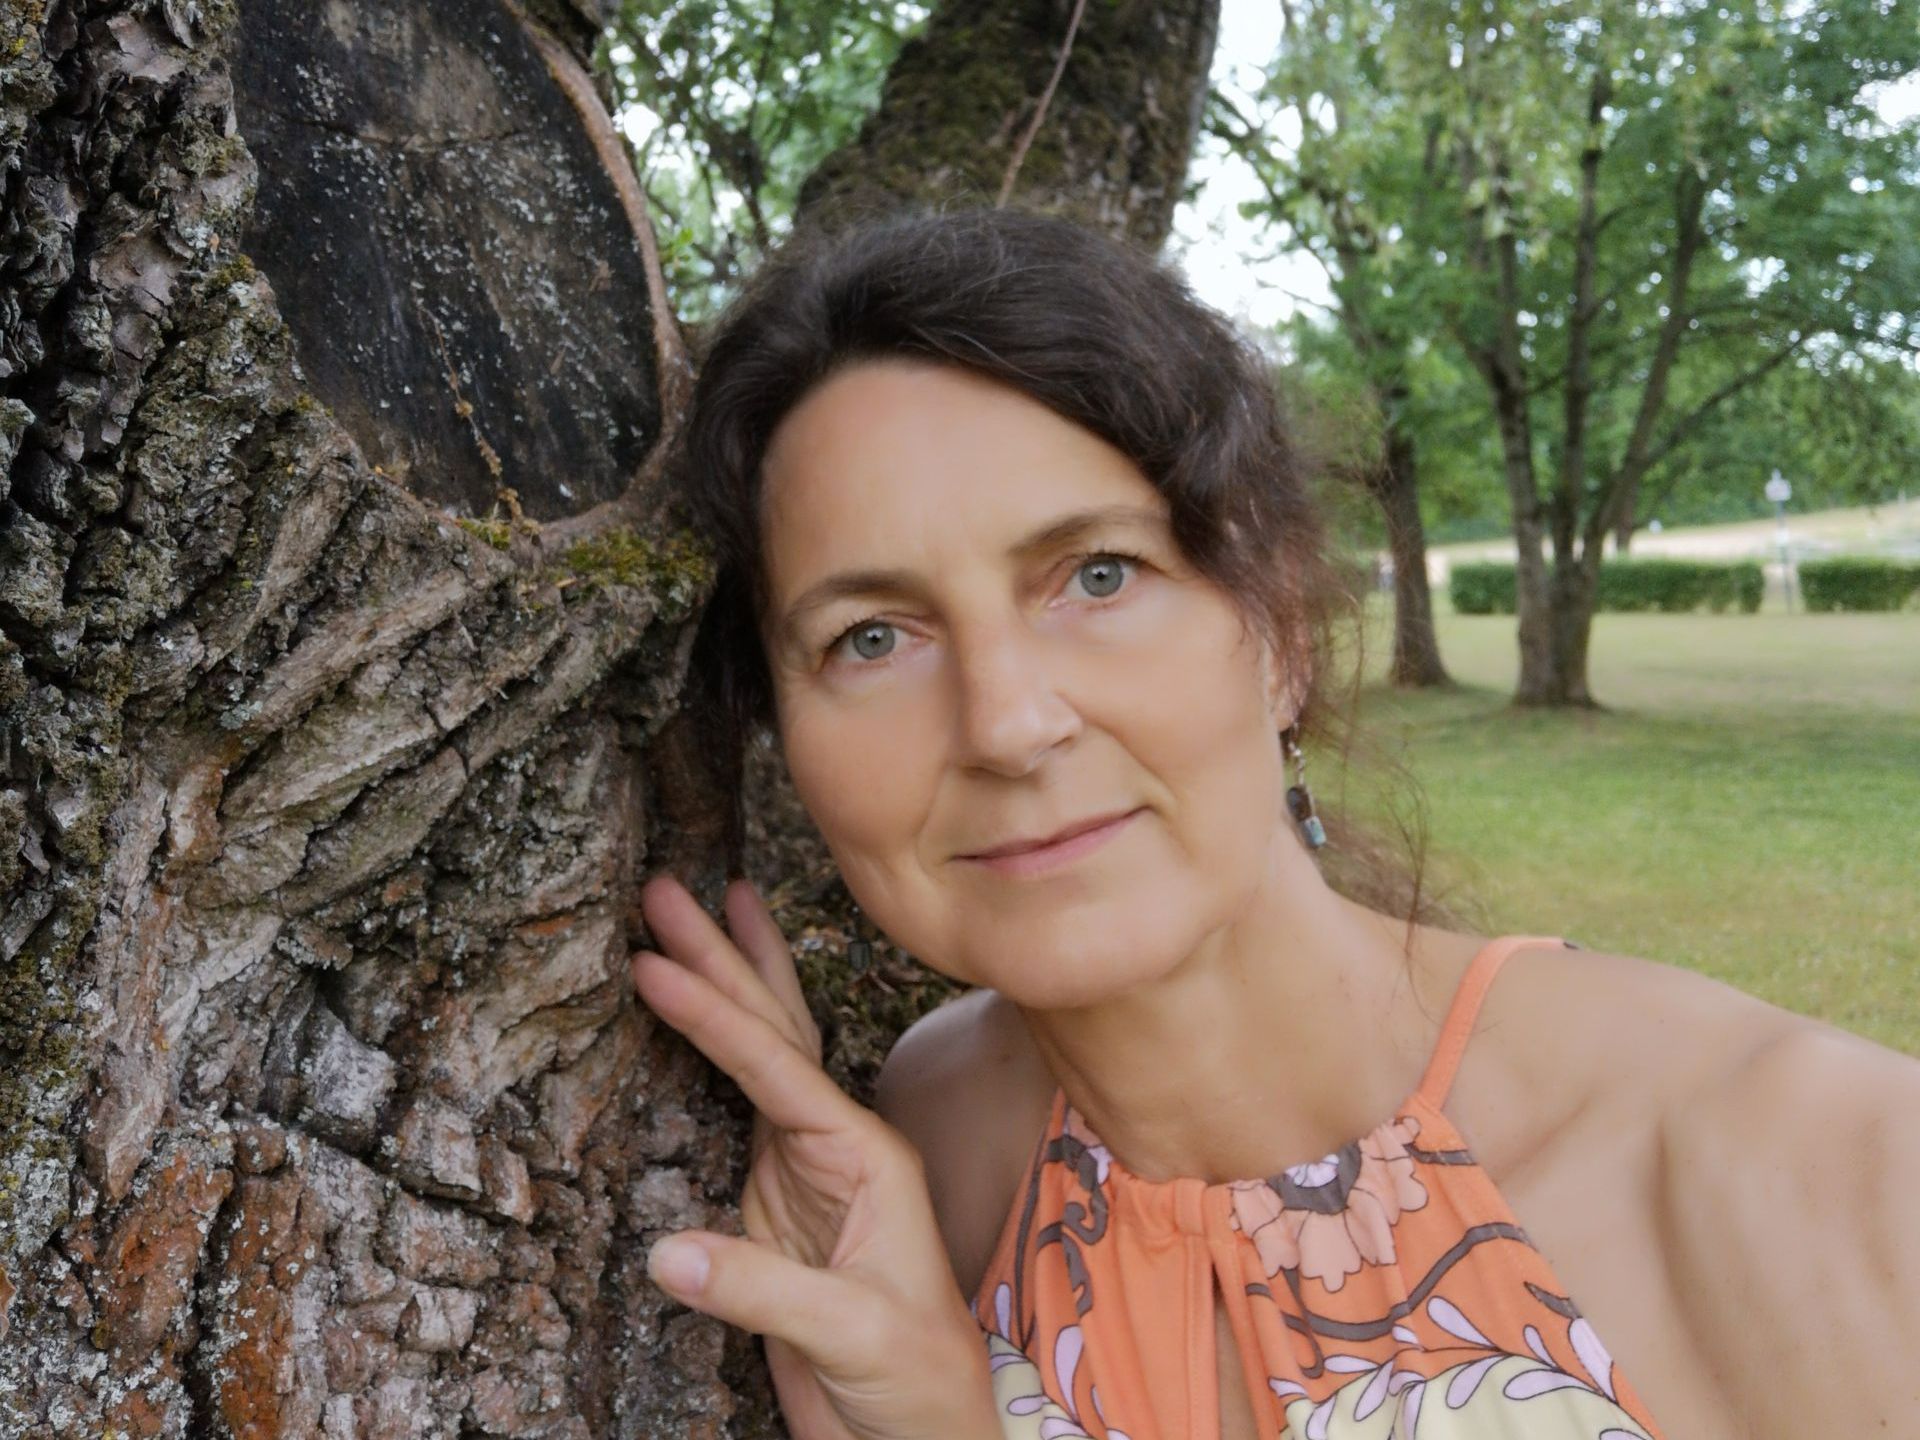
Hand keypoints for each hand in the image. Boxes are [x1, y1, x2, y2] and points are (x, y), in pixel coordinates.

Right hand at [631, 874, 1002, 1439]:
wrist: (922, 1433)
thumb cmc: (914, 1382)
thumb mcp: (850, 1334)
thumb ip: (762, 1289)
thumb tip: (662, 1250)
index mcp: (869, 1156)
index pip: (781, 1067)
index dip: (715, 1015)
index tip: (655, 964)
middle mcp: (840, 1143)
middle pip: (775, 1030)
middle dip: (720, 960)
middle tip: (664, 889)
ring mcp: (805, 1167)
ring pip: (759, 1055)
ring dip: (722, 985)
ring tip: (685, 913)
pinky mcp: (774, 1200)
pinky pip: (736, 1105)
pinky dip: (710, 1051)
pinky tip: (693, 1010)